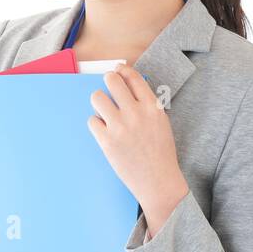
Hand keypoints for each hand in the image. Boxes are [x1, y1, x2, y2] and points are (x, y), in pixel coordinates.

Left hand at [86, 62, 189, 230]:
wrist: (158, 181)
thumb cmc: (160, 153)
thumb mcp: (161, 123)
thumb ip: (146, 105)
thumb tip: (127, 86)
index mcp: (152, 107)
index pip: (133, 77)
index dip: (123, 70)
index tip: (118, 70)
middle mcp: (136, 113)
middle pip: (112, 81)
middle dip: (108, 81)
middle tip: (108, 89)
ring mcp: (120, 127)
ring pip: (96, 97)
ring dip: (99, 102)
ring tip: (105, 112)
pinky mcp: (107, 141)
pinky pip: (92, 121)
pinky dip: (96, 125)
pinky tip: (105, 132)